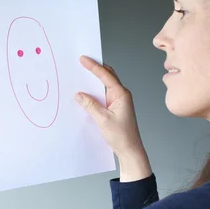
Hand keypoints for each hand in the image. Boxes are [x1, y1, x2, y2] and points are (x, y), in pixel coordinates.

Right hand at [76, 56, 151, 180]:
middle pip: (107, 76)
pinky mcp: (114, 107)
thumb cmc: (121, 136)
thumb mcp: (102, 120)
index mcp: (121, 94)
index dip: (93, 66)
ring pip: (105, 85)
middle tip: (82, 61)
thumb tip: (79, 94)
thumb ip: (90, 105)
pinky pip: (103, 95)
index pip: (106, 75)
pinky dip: (94, 91)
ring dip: (94, 80)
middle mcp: (121, 95)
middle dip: (95, 68)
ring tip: (81, 73)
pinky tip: (86, 92)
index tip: (83, 59)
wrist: (129, 149)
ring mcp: (118, 101)